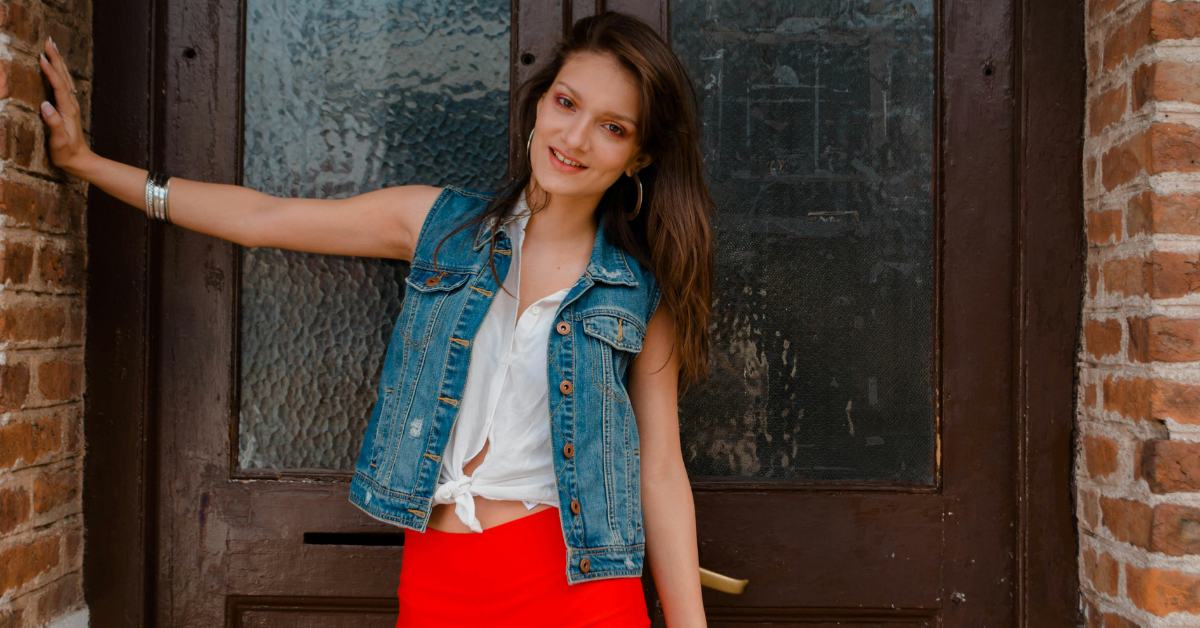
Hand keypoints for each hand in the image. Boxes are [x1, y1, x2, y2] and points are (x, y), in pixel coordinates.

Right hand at [38, 36, 91, 173]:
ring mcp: (71, 105)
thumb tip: (45, 105)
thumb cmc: (66, 152)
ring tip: (52, 47)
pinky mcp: (68, 107)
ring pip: (65, 78)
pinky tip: (56, 68)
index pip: (58, 85)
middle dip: (56, 58)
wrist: (79, 160)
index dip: (50, 71)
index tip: (41, 57)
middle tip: (49, 41)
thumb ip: (53, 123)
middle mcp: (71, 104)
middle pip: (64, 76)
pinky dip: (59, 72)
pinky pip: (64, 84)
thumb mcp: (59, 140)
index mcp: (67, 109)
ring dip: (59, 62)